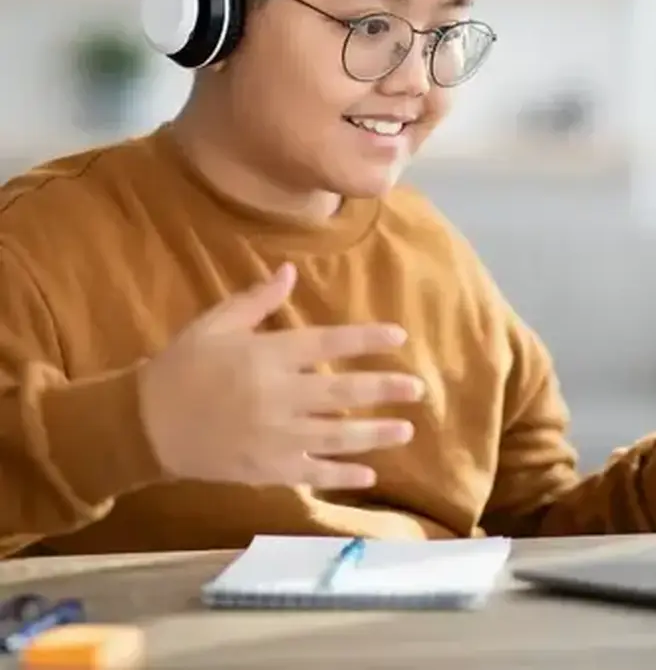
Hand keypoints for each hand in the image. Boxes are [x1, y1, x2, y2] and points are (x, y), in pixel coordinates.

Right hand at [138, 263, 424, 488]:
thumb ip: (257, 299)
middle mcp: (277, 396)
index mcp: (267, 355)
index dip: (366, 339)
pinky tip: (369, 476)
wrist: (144, 425)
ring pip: (335, 436)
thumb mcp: (215, 323)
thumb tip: (291, 269)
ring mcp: (273, 437)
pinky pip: (311, 474)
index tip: (399, 337)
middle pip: (342, 392)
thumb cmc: (182, 366)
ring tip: (406, 430)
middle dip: (384, 390)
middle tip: (419, 389)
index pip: (328, 342)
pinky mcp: (265, 470)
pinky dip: (341, 476)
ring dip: (374, 434)